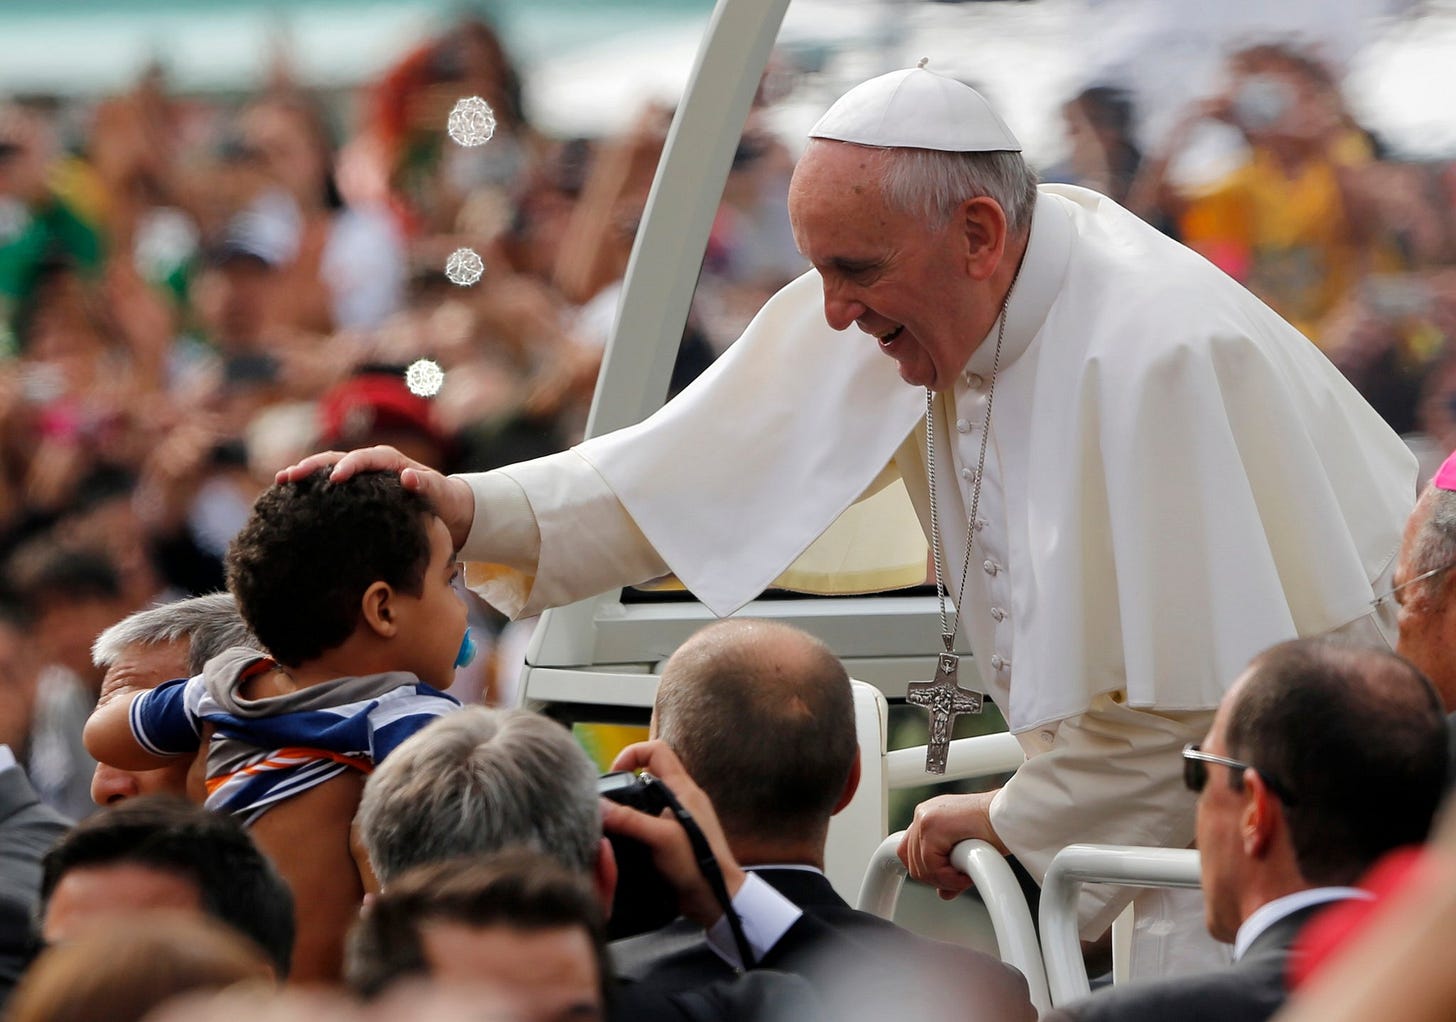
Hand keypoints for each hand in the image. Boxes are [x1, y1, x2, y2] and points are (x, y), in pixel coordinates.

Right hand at [276, 445, 475, 548]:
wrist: (446, 508)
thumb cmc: (443, 501)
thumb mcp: (439, 493)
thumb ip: (426, 484)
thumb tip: (407, 477)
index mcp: (390, 461)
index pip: (364, 459)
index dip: (348, 467)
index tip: (334, 479)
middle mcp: (372, 462)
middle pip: (337, 458)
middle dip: (312, 466)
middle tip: (288, 476)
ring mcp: (362, 474)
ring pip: (328, 468)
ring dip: (305, 473)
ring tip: (280, 481)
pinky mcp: (357, 488)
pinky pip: (330, 483)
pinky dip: (311, 486)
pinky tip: (290, 494)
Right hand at [604, 740, 745, 926]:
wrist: (716, 898)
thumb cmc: (699, 862)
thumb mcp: (661, 838)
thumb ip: (630, 820)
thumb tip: (599, 806)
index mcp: (683, 788)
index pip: (657, 750)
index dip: (632, 754)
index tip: (614, 774)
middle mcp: (682, 798)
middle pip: (648, 774)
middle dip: (625, 784)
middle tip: (608, 803)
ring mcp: (679, 817)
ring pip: (647, 800)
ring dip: (629, 808)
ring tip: (612, 824)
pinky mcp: (675, 837)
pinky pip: (650, 821)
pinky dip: (635, 826)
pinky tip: (625, 842)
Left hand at [898, 790, 1005, 899]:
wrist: (1012, 817)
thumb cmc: (997, 830)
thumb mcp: (968, 852)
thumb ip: (951, 869)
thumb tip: (943, 894)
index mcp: (929, 817)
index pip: (908, 852)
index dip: (926, 871)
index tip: (944, 879)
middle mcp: (923, 814)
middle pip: (911, 862)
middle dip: (936, 879)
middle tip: (960, 880)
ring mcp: (925, 818)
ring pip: (920, 867)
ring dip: (944, 879)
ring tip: (965, 876)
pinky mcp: (933, 825)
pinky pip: (931, 865)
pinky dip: (949, 877)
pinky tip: (965, 874)